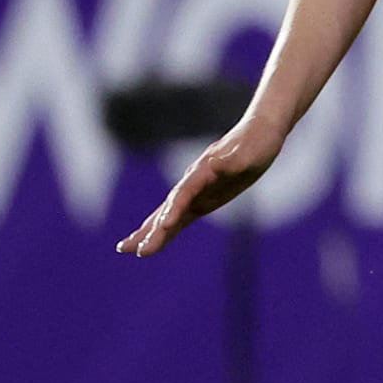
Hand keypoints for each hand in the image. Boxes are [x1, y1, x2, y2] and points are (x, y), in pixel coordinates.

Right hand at [117, 118, 282, 255]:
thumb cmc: (255, 143)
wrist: (258, 133)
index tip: (164, 226)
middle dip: (151, 229)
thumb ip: (232, 160)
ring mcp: (195, 191)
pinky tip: (152, 240)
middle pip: (168, 208)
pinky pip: (179, 217)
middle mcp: (193, 182)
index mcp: (203, 171)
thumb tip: (217, 164)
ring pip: (167, 214)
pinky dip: (164, 229)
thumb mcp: (248, 153)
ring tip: (125, 249)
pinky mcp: (201, 199)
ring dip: (147, 231)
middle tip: (130, 250)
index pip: (184, 194)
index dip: (173, 210)